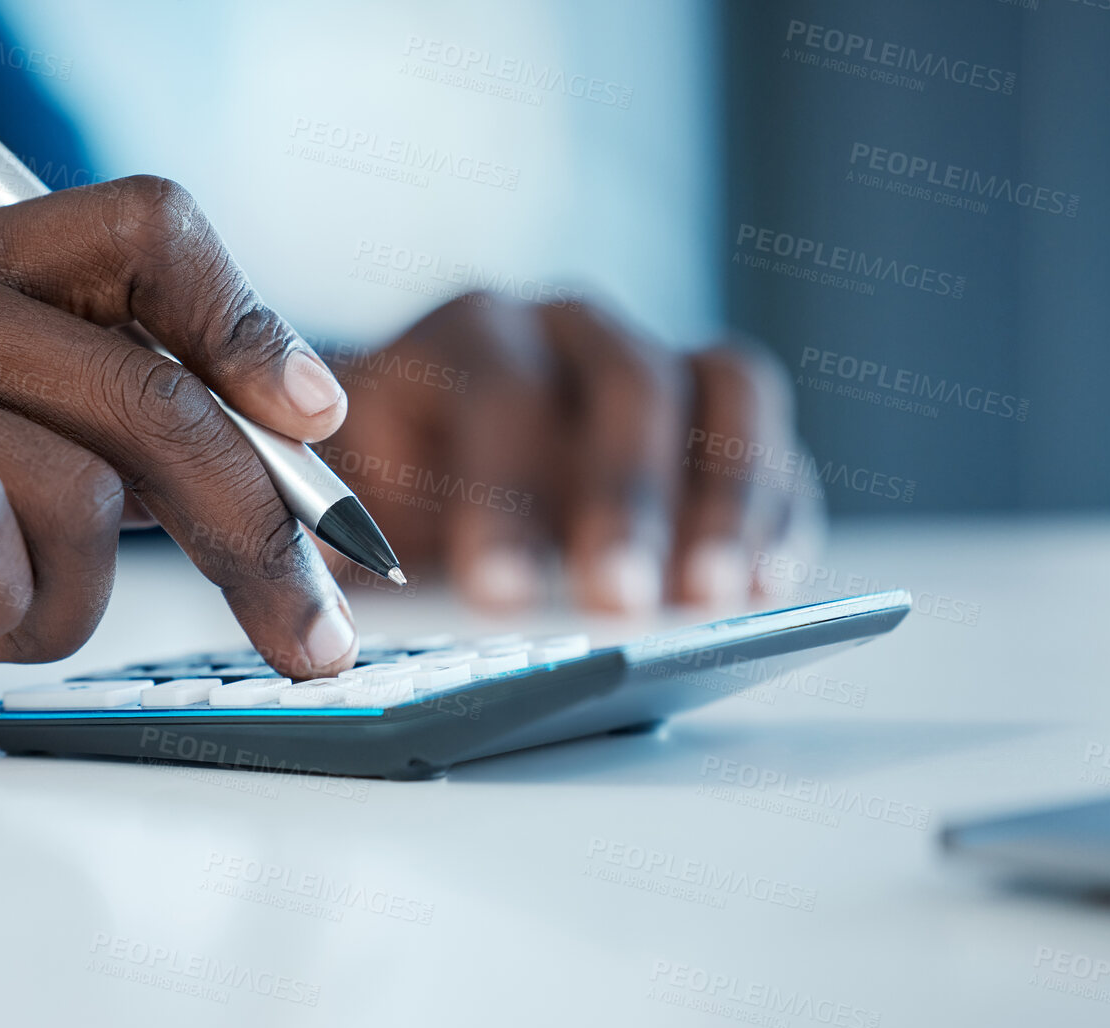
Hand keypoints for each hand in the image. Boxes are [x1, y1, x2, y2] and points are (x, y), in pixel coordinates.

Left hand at [320, 294, 820, 612]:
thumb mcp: (346, 501)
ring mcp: (661, 359)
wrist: (433, 439)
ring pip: (726, 388)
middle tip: (619, 600)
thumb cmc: (388, 482)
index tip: (497, 592)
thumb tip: (328, 617)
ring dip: (726, 495)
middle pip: (629, 380)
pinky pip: (773, 437)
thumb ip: (342, 541)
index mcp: (470, 334)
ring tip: (714, 597)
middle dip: (625, 496)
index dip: (502, 490)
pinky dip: (781, 507)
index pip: (499, 387)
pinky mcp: (722, 412)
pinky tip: (768, 584)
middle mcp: (575, 328)